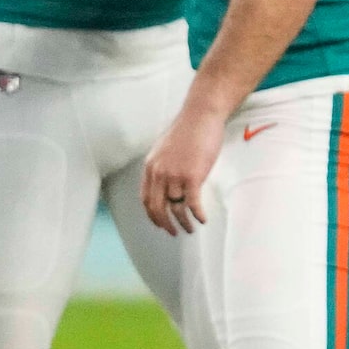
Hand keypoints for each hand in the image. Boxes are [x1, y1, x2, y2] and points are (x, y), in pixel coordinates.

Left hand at [140, 101, 224, 235]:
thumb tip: (166, 180)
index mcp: (150, 167)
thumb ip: (162, 165)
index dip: (152, 214)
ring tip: (191, 229)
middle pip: (157, 208)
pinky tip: (203, 219)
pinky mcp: (192, 176)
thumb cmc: (187, 130)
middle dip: (165, 224)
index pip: (146, 198)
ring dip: (183, 222)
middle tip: (173, 233)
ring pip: (175, 208)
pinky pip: (192, 203)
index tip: (159, 223)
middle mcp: (159, 173)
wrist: (200, 116)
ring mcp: (174, 176)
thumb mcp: (164, 149)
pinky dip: (197, 215)